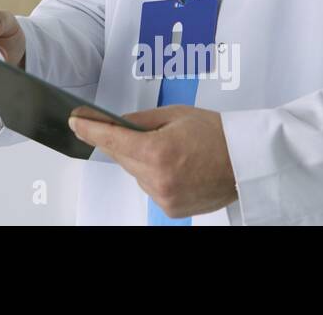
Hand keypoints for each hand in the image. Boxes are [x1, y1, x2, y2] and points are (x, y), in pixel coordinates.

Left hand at [69, 105, 237, 218]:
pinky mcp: (170, 208)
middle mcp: (157, 178)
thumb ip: (139, 120)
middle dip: (119, 141)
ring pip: (134, 172)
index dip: (89, 129)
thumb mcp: (174, 115)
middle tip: (127, 128)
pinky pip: (148, 186)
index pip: (111, 139)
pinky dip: (152, 174)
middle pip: (120, 156)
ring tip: (166, 148)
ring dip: (139, 159)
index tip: (75, 121)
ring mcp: (163, 196)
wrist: (247, 162)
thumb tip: (112, 122)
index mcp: (158, 151)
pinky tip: (173, 165)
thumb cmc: (216, 134)